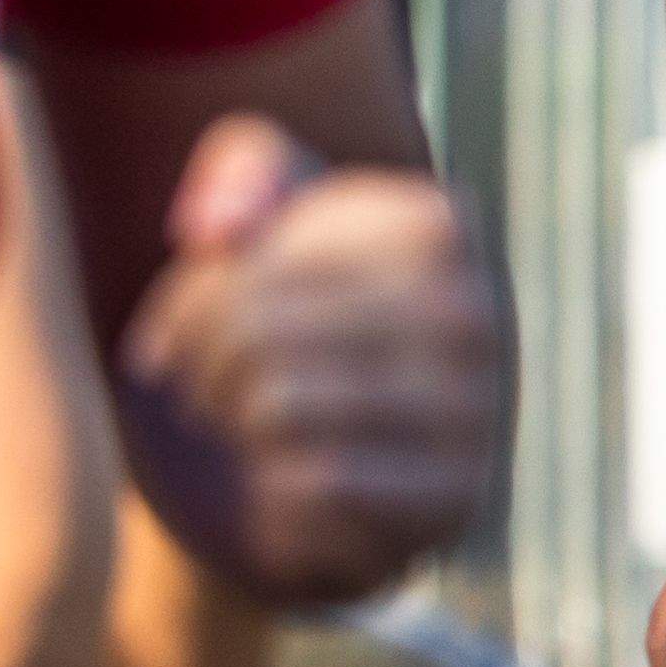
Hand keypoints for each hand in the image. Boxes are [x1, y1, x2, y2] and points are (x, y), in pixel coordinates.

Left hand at [118, 115, 499, 606]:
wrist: (335, 443)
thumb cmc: (289, 302)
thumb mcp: (258, 205)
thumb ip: (242, 167)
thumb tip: (216, 229)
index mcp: (436, 226)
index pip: (264, 246)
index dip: (201, 283)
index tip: (190, 304)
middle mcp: (476, 313)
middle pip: (257, 327)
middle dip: (196, 355)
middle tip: (188, 372)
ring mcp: (477, 412)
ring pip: (278, 405)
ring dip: (228, 415)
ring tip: (229, 410)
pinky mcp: (455, 499)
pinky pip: (318, 481)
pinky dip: (273, 478)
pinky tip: (278, 468)